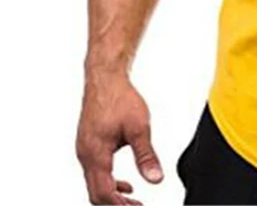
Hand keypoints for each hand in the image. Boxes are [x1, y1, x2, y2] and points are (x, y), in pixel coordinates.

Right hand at [76, 72, 163, 204]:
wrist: (105, 78)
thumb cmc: (120, 98)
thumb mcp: (139, 128)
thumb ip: (146, 156)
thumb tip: (156, 179)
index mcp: (95, 154)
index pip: (103, 193)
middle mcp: (85, 155)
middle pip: (96, 193)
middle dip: (115, 204)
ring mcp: (84, 150)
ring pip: (94, 183)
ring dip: (112, 194)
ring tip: (132, 199)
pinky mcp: (88, 144)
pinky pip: (95, 171)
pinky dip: (109, 182)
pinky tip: (125, 183)